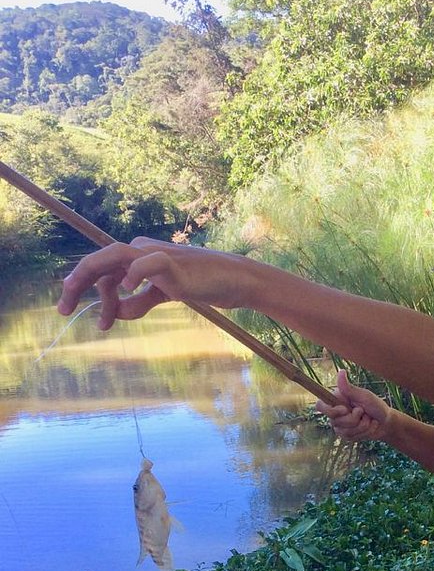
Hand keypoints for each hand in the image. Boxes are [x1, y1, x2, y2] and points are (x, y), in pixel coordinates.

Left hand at [58, 238, 247, 330]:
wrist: (232, 280)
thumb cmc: (200, 284)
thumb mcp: (163, 295)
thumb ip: (139, 302)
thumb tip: (116, 312)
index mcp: (137, 256)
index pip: (103, 273)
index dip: (90, 296)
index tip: (94, 321)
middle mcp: (141, 249)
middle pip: (98, 261)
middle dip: (76, 283)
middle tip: (63, 309)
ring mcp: (156, 253)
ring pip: (113, 255)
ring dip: (92, 277)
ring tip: (83, 300)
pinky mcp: (172, 263)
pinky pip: (146, 262)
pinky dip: (133, 273)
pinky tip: (127, 289)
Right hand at [314, 370, 391, 442]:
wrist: (385, 422)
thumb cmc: (376, 405)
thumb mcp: (364, 395)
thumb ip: (349, 388)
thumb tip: (341, 371)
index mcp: (337, 400)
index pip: (320, 405)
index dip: (331, 410)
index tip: (345, 409)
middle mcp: (335, 412)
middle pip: (335, 420)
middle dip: (354, 419)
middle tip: (363, 411)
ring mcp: (340, 425)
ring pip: (345, 430)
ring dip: (362, 425)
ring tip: (368, 419)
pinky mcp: (346, 435)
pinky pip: (351, 437)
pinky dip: (364, 432)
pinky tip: (368, 427)